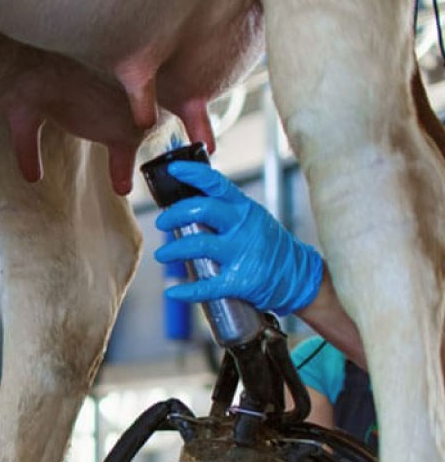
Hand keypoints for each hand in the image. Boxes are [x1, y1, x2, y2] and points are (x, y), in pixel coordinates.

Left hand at [154, 161, 323, 315]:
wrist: (299, 276)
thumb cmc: (268, 244)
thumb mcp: (252, 219)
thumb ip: (225, 210)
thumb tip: (189, 202)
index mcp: (244, 209)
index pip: (216, 184)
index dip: (193, 174)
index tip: (173, 169)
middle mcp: (242, 227)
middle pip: (202, 210)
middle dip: (175, 215)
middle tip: (161, 223)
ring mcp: (242, 253)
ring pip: (199, 245)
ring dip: (174, 250)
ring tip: (162, 255)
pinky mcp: (241, 281)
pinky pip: (208, 286)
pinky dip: (187, 291)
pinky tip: (173, 292)